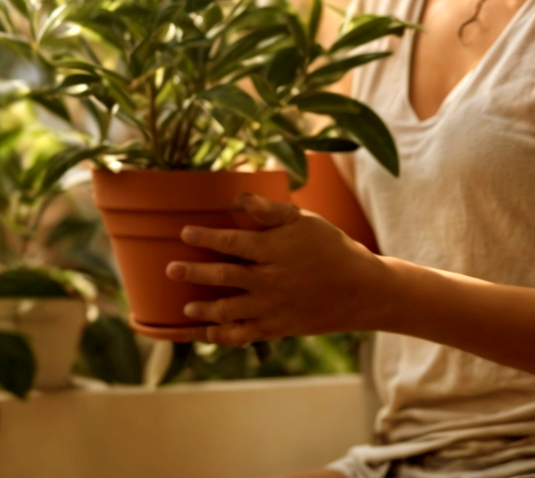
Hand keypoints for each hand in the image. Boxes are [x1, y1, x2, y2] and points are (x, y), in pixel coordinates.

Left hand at [158, 191, 395, 344]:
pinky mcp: (277, 328)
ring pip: (229, 312)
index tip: (184, 233)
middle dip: (194, 274)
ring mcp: (272, 308)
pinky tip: (205, 333)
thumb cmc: (331, 247)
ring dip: (204, 311)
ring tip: (186, 308)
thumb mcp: (304, 220)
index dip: (206, 238)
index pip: (232, 243)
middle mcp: (270, 281)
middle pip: (224, 278)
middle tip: (171, 270)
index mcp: (274, 251)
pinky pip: (243, 336)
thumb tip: (239, 198)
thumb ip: (270, 211)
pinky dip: (221, 336)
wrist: (362, 290)